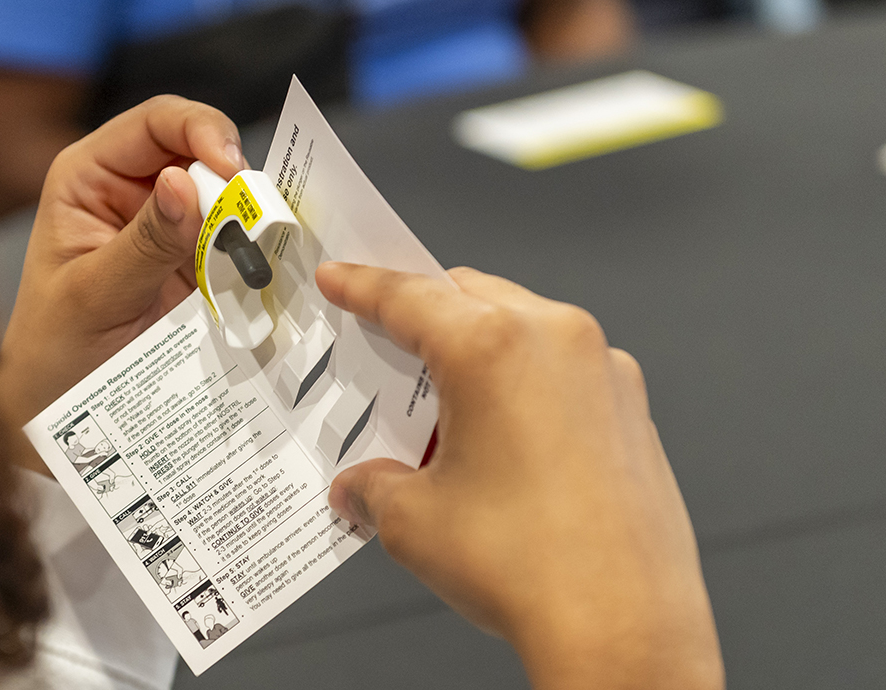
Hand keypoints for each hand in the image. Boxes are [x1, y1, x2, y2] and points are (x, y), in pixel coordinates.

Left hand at [0, 96, 244, 470]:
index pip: (154, 123)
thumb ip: (143, 244)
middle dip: (235, 180)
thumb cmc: (54, 350)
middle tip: (259, 219)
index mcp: (90, 176)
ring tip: (262, 252)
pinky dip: (255, 255)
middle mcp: (133, 191)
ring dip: (250, 220)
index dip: (200, 130)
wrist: (59, 410)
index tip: (233, 168)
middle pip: (200, 153)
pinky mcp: (196, 266)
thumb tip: (184, 183)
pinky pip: (236, 246)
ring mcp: (168, 229)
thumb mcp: (94, 296)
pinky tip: (264, 272)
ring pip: (226, 200)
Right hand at [315, 263, 723, 689]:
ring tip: (446, 412)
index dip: (363, 286)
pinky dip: (523, 382)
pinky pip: (563, 368)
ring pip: (522, 327)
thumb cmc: (530, 567)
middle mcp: (556, 341)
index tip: (342, 278)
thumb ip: (374, 487)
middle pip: (470, 296)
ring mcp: (604, 370)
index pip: (409, 297)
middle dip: (424, 315)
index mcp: (492, 348)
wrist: (622, 626)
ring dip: (478, 349)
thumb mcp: (414, 521)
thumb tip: (361, 488)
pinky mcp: (631, 407)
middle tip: (388, 347)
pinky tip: (503, 439)